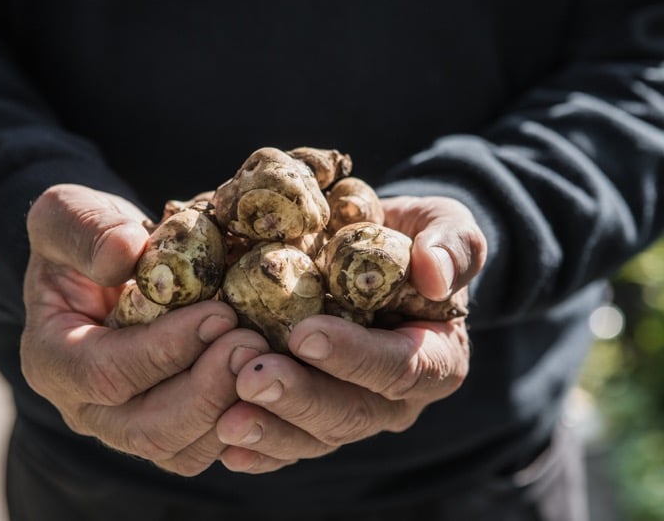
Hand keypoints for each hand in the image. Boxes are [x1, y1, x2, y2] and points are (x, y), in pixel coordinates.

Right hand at [20, 184, 266, 475]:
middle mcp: (85, 407)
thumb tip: (127, 254)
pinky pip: (202, 448)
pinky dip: (241, 424)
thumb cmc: (84, 238)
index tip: (220, 315)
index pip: (106, 372)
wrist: (106, 265)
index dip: (166, 349)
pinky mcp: (165, 429)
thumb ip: (86, 230)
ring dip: (229, 410)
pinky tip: (269, 381)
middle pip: (146, 430)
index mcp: (52, 358)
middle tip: (254, 345)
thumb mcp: (67, 214)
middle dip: (206, 391)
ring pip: (180, 450)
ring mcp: (125, 426)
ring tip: (267, 358)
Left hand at [216, 195, 485, 472]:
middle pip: (352, 413)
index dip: (354, 357)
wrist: (370, 259)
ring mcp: (353, 414)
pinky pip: (288, 446)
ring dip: (271, 431)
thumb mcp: (444, 226)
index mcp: (436, 357)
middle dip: (300, 398)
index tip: (305, 334)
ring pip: (316, 438)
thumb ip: (453, 244)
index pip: (401, 367)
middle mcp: (395, 399)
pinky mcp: (315, 421)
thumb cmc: (410, 240)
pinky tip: (225, 446)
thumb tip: (434, 273)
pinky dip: (258, 451)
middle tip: (252, 378)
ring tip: (228, 420)